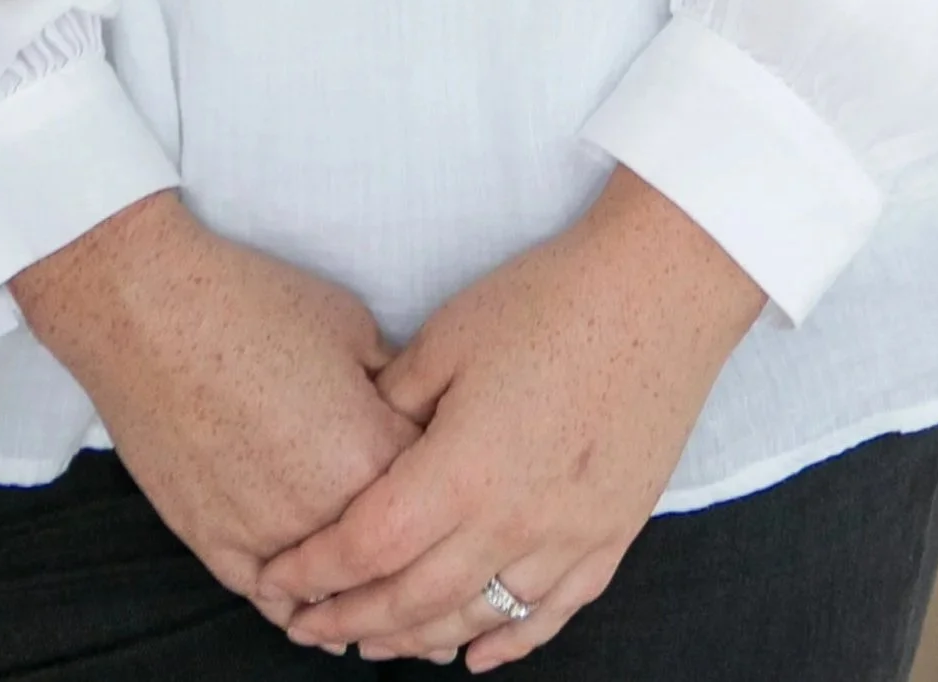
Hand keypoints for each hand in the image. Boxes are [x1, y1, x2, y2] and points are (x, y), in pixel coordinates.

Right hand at [10, 190, 423, 620]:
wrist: (150, 309)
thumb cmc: (250, 302)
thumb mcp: (350, 323)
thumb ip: (392, 380)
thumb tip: (409, 409)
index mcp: (371, 450)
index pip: (433, 486)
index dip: (439, 472)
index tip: (442, 470)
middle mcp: (327, 509)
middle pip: (390, 550)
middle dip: (410, 543)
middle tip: (428, 543)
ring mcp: (268, 535)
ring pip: (334, 590)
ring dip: (357, 589)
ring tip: (384, 594)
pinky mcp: (215, 545)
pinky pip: (270, 597)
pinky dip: (296, 603)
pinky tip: (317, 610)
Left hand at [256, 169, 765, 667]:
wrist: (659, 292)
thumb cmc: (550, 301)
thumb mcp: (450, 335)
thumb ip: (396, 400)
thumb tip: (358, 440)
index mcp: (462, 470)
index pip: (368, 545)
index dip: (316, 570)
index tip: (278, 580)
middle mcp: (513, 522)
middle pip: (415, 598)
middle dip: (352, 619)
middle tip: (308, 628)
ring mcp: (568, 538)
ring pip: (478, 618)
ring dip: (419, 638)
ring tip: (373, 642)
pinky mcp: (610, 536)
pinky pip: (550, 614)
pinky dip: (508, 643)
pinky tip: (476, 653)